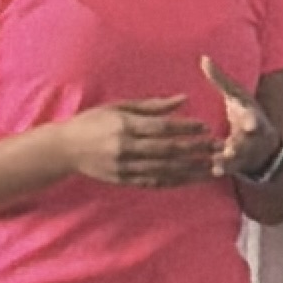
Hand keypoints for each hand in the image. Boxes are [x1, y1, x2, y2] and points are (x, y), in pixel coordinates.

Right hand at [61, 97, 216, 188]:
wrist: (65, 149)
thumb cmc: (93, 121)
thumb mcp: (119, 106)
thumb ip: (152, 105)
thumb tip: (183, 99)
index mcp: (125, 125)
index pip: (162, 127)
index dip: (186, 128)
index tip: (206, 127)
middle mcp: (126, 147)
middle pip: (168, 150)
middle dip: (196, 149)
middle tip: (217, 148)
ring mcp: (125, 167)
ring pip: (165, 170)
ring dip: (192, 169)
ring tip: (214, 167)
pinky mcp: (125, 180)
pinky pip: (155, 182)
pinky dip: (176, 181)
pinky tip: (193, 179)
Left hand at [201, 55, 282, 181]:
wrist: (263, 145)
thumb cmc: (244, 113)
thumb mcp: (236, 95)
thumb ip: (220, 80)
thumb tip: (203, 58)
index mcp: (250, 116)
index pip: (252, 117)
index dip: (252, 121)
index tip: (251, 125)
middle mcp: (250, 136)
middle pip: (246, 141)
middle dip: (239, 145)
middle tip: (231, 149)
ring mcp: (244, 152)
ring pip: (236, 158)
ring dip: (228, 162)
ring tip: (217, 164)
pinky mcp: (236, 165)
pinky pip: (228, 170)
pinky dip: (221, 171)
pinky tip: (212, 173)